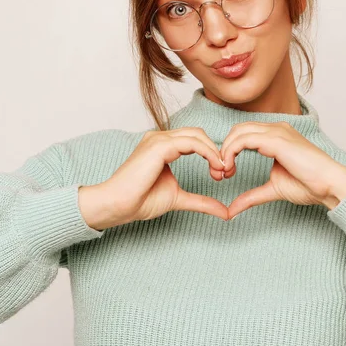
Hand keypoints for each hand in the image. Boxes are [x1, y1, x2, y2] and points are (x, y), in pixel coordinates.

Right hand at [101, 127, 229, 225]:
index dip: (211, 154)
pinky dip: (207, 152)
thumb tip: (225, 212)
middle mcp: (159, 138)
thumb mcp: (179, 198)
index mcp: (162, 147)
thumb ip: (201, 201)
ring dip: (214, 151)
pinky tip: (215, 166)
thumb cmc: (141, 200)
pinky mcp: (159, 146)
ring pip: (196, 135)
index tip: (221, 174)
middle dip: (216, 150)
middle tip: (225, 172)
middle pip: (198, 134)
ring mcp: (158, 140)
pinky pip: (191, 142)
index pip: (194, 140)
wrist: (120, 204)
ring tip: (222, 170)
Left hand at [220, 121, 345, 217]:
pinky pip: (244, 139)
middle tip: (220, 172)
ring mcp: (277, 131)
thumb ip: (251, 196)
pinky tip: (230, 167)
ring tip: (224, 171)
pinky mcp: (277, 140)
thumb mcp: (272, 189)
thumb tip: (232, 210)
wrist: (331, 186)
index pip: (243, 133)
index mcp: (276, 136)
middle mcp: (276, 129)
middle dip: (223, 149)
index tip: (225, 172)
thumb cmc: (310, 185)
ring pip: (238, 132)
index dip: (229, 150)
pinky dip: (231, 151)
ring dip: (225, 151)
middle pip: (237, 129)